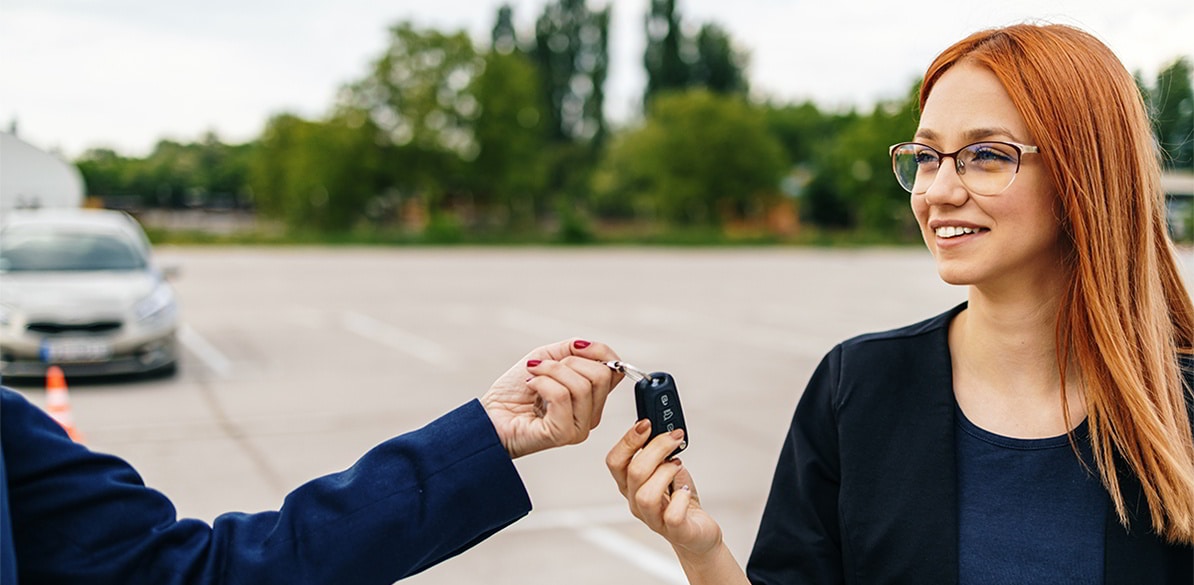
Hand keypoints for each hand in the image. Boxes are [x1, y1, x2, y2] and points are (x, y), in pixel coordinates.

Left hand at [481, 338, 621, 458]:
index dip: (599, 351)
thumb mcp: (547, 358)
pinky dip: (541, 383)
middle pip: (601, 376)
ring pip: (582, 386)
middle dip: (569, 362)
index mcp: (591, 399)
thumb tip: (591, 347)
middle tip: (545, 367)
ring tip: (533, 376)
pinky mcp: (562, 434)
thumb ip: (573, 350)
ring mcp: (578, 428)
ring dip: (551, 371)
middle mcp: (590, 416)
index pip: (615, 371)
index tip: (574, 347)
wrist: (489, 415)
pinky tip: (531, 387)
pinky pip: (561, 397)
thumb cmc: (514, 392)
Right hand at [606, 421, 723, 555]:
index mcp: (630, 485)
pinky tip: (686, 490)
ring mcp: (654, 519)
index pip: (615, 461)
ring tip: (678, 467)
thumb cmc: (681, 499)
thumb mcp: (667, 470)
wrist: (698, 531)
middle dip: (656, 448)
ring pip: (646, 495)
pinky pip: (672, 515)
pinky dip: (682, 497)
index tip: (646, 424)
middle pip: (633, 472)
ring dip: (666, 472)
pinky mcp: (675, 531)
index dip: (628, 440)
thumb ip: (659, 453)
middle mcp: (636, 502)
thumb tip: (660, 428)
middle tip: (674, 438)